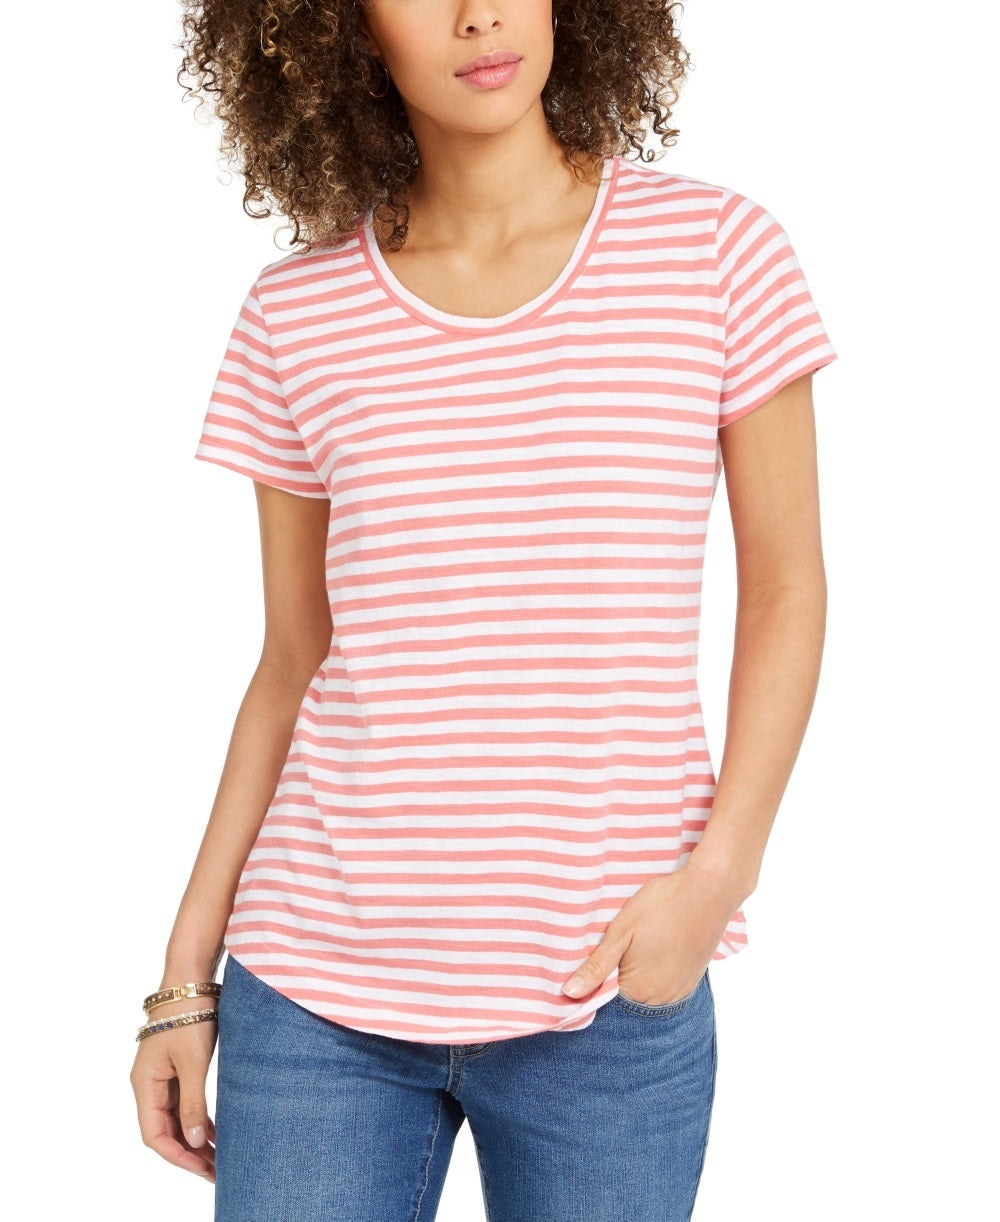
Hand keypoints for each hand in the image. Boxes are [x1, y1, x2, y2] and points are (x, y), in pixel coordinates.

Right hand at [130, 996, 217, 1182]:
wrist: (191, 980)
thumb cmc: (189, 1016)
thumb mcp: (193, 1062)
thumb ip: (193, 1102)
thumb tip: (194, 1141)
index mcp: (145, 1084)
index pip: (155, 1134)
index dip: (177, 1155)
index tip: (202, 1168)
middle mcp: (149, 1084)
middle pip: (165, 1129)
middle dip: (188, 1152)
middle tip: (215, 1170)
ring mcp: (163, 1076)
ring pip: (176, 1118)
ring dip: (194, 1138)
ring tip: (218, 1157)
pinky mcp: (177, 1067)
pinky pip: (183, 1102)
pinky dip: (198, 1118)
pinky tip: (215, 1132)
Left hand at [561, 859, 744, 1003]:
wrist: (709, 889)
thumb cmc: (661, 906)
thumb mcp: (621, 932)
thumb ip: (596, 966)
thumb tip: (569, 993)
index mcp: (639, 991)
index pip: (604, 1000)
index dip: (594, 980)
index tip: (593, 957)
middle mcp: (662, 1000)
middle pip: (626, 999)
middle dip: (614, 978)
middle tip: (617, 945)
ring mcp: (680, 992)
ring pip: (645, 992)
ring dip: (635, 976)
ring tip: (637, 945)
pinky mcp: (692, 981)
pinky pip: (664, 986)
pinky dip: (654, 973)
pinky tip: (653, 949)